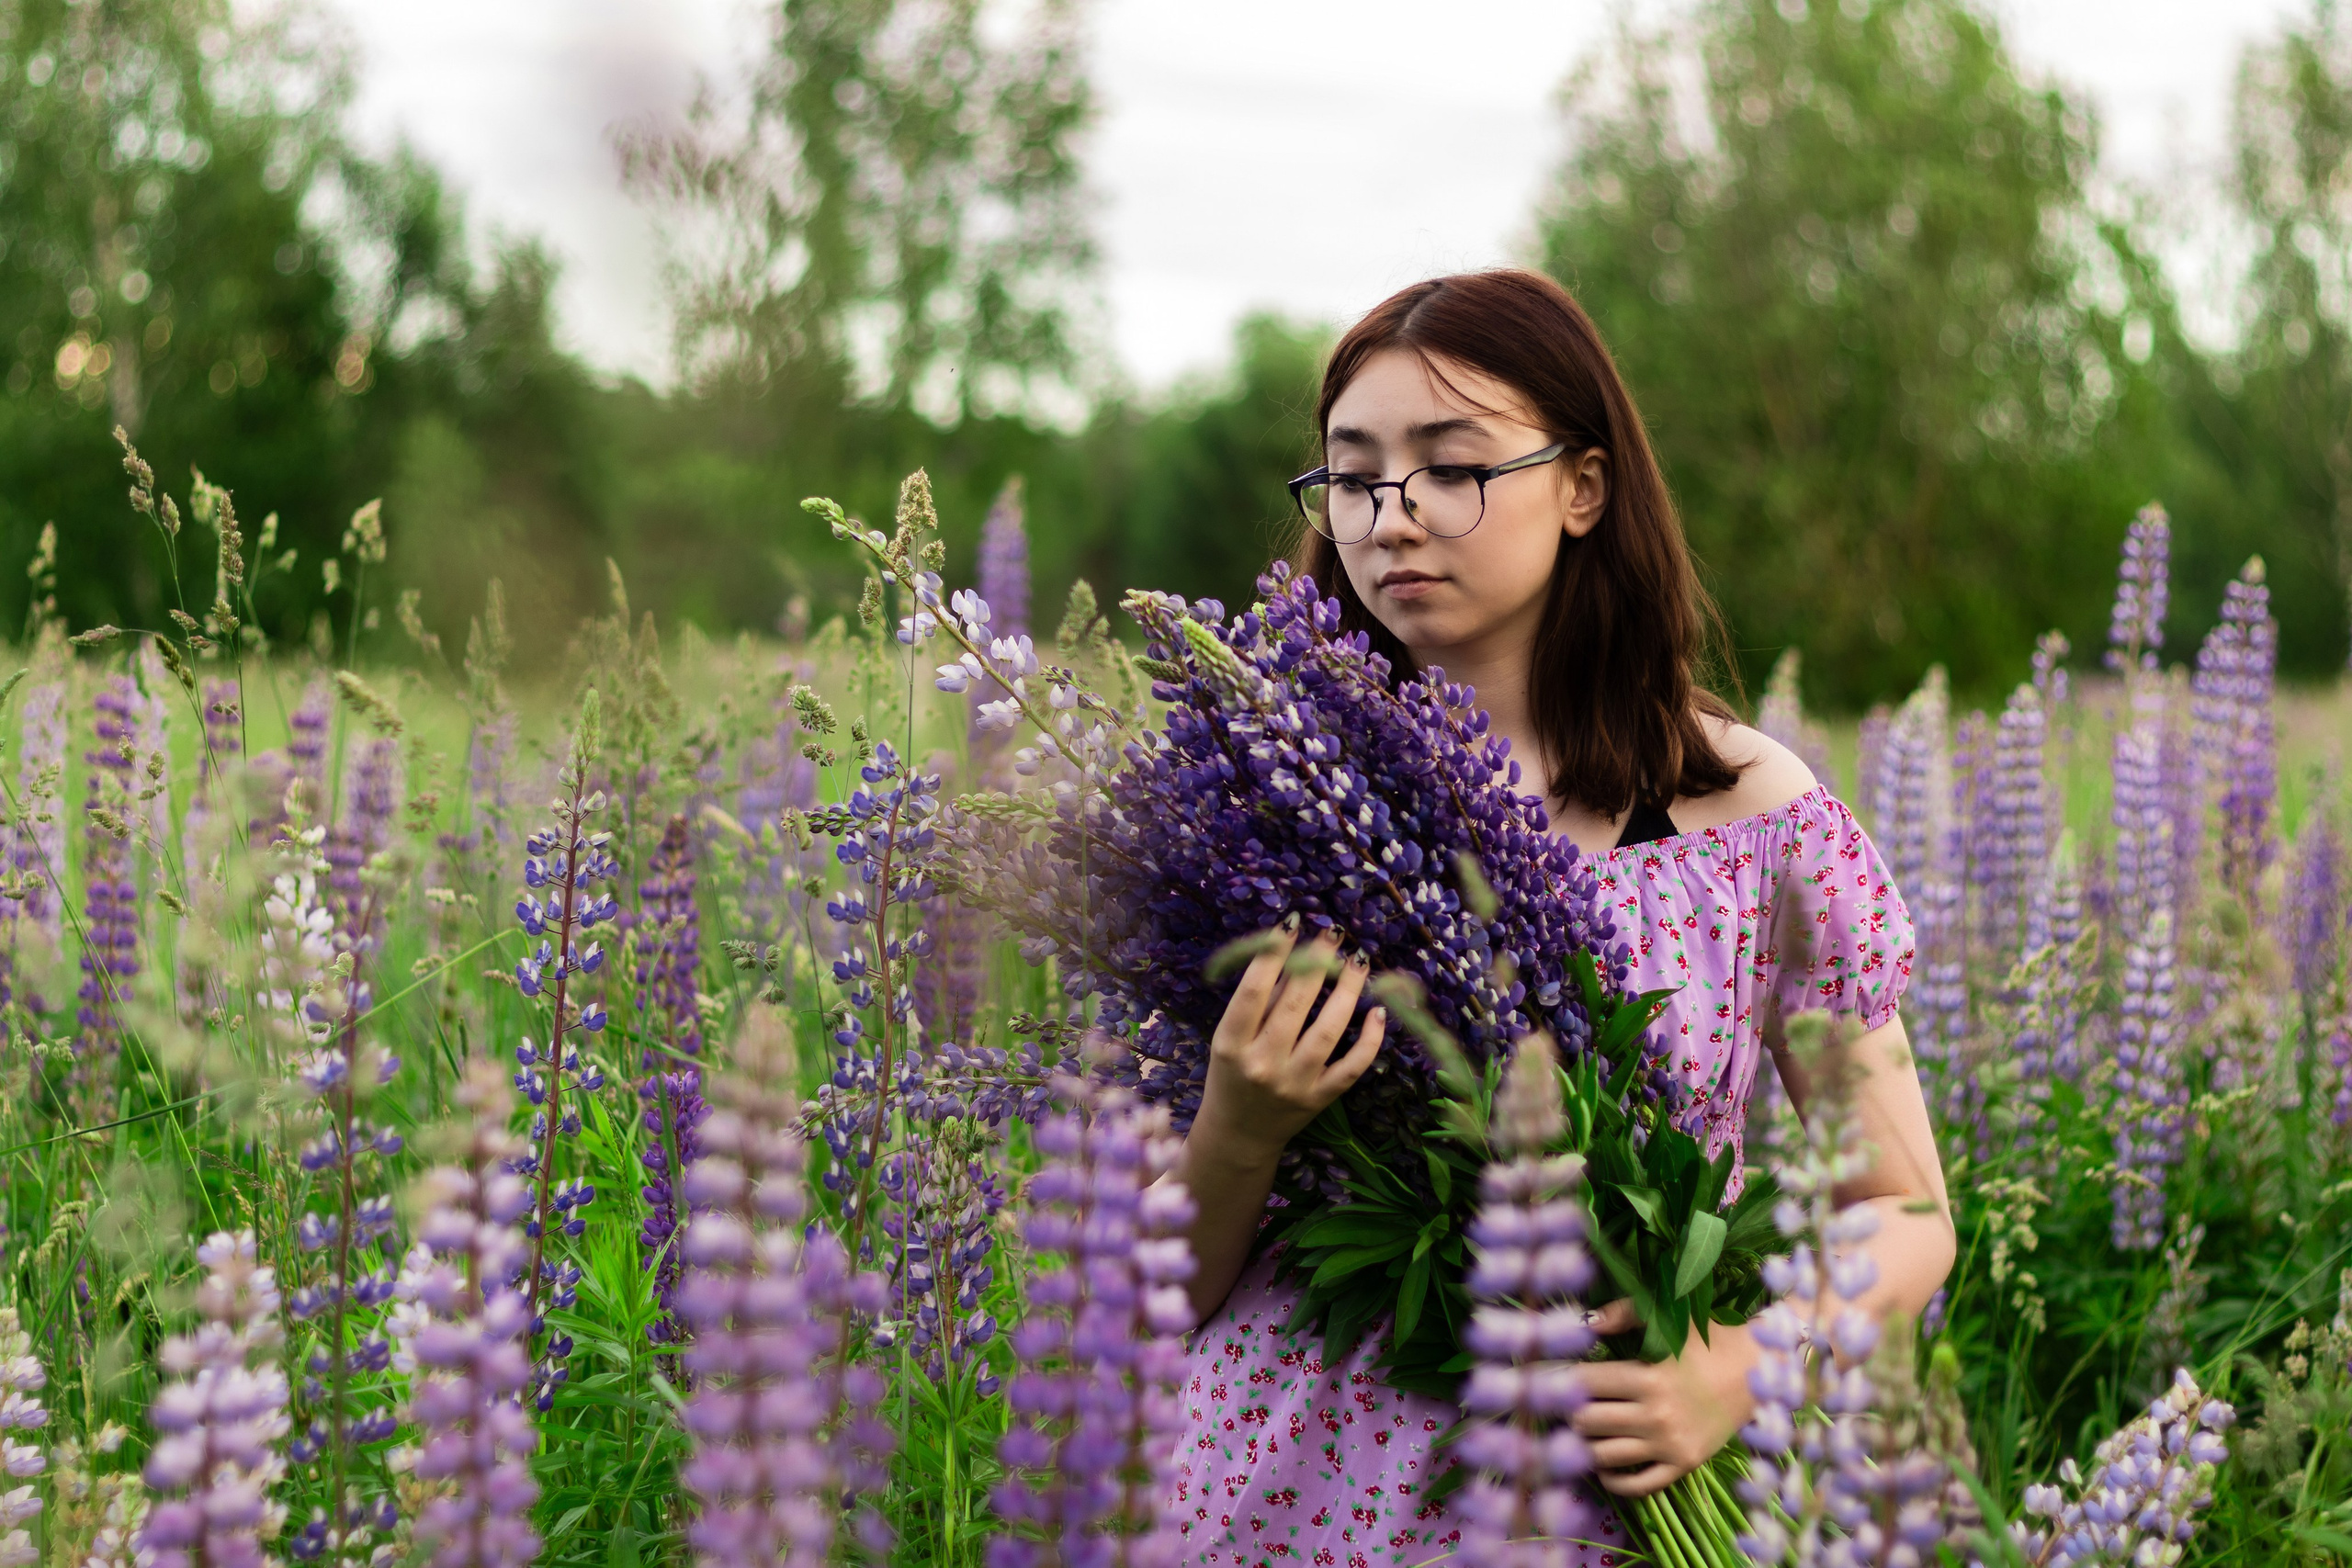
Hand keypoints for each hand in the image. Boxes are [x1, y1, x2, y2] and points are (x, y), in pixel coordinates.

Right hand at [1193, 917, 1386, 1165]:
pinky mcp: (1320, 1099)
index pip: (1254, 991)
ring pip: (1328, 1031)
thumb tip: (1292, 954)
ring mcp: (1294, 1084)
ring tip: (1358, 961)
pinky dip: (1370, 1040)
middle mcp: (1262, 1064)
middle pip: (1295, 1005)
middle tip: (1333, 933)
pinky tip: (1378, 1012)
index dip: (1272, 954)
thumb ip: (1257, 1004)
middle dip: (1315, 962)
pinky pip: (1352, 1067)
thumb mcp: (1228, 1040)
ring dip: (1347, 991)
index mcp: (1230, 1045)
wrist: (1239, 1134)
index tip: (1291, 924)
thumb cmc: (1231, 1076)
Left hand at [1570, 1300, 1757, 1496]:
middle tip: (1559, 1404)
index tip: (1544, 1376)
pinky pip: (1638, 1484)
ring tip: (1575, 1432)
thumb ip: (1623, 1313)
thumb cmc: (1709, 1339)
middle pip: (1588, 1421)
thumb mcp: (1669, 1318)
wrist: (1758, 1372)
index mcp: (1649, 1378)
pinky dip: (1613, 1479)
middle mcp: (1657, 1416)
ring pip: (1605, 1455)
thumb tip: (1584, 1322)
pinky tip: (1602, 1466)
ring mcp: (1670, 1445)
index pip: (1586, 1384)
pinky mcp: (1683, 1464)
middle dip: (1567, 1411)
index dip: (1559, 1379)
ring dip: (1583, 1444)